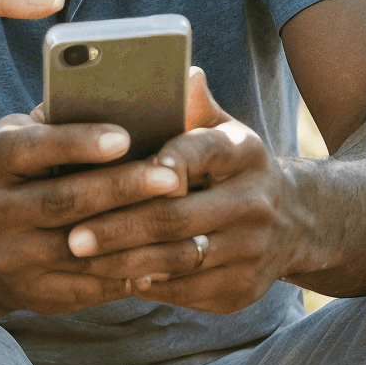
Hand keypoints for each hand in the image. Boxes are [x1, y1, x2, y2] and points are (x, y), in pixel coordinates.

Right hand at [0, 111, 189, 314]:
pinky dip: (132, 273)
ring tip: (188, 224)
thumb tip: (136, 99)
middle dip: (122, 189)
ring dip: (139, 238)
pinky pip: (91, 287)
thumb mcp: (25, 139)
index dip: (77, 142)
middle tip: (172, 178)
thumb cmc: (21, 175)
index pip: (31, 148)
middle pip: (63, 201)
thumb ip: (66, 121)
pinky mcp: (34, 295)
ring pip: (83, 249)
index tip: (125, 136)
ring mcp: (10, 258)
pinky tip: (168, 260)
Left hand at [61, 69, 313, 313]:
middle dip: (119, 226)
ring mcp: (251, 250)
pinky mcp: (241, 289)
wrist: (293, 222)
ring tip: (80, 257)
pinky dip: (145, 284)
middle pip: (177, 217)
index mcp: (244, 153)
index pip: (201, 152)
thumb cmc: (229, 167)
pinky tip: (110, 278)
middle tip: (72, 234)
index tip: (122, 170)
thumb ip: (193, 107)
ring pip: (177, 260)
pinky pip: (185, 291)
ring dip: (123, 262)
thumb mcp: (219, 130)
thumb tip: (184, 73)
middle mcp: (255, 202)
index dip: (164, 162)